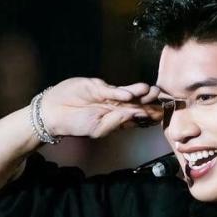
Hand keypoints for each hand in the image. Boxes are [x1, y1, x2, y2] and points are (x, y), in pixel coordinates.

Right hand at [39, 79, 164, 138]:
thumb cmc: (76, 124)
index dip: (149, 116)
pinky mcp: (98, 87)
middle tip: (162, 100)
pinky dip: (120, 92)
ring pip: (127, 94)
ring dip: (140, 93)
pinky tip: (130, 94)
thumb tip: (135, 115)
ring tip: (151, 91)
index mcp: (118, 120)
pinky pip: (111, 90)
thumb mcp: (98, 129)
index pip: (138, 118)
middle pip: (136, 104)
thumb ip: (116, 122)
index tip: (161, 115)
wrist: (55, 112)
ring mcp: (107, 96)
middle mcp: (115, 107)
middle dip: (149, 102)